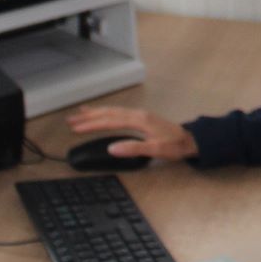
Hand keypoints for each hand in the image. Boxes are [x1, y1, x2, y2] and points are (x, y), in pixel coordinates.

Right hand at [65, 106, 198, 160]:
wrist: (190, 140)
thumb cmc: (174, 146)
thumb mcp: (155, 150)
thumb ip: (134, 148)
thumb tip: (111, 148)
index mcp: (139, 120)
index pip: (110, 121)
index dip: (92, 125)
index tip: (76, 128)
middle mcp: (138, 114)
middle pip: (109, 113)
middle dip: (89, 117)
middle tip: (70, 121)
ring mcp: (139, 115)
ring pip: (113, 111)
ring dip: (95, 113)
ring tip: (78, 115)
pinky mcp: (141, 118)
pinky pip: (119, 112)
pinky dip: (106, 112)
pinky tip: (101, 113)